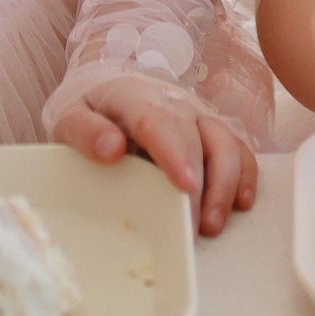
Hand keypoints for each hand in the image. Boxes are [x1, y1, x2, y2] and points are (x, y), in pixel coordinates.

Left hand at [51, 80, 257, 236]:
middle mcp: (175, 102)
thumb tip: (111, 149)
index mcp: (135, 96)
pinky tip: (240, 203)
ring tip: (211, 225)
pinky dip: (245, 175)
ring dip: (226, 185)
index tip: (185, 185)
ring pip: (226, 143)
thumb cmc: (89, 111)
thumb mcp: (69, 118)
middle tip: (192, 227)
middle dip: (202, 184)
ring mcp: (198, 115)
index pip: (158, 122)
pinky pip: (239, 148)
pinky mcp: (212, 129)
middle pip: (197, 138)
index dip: (175, 153)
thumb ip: (85, 132)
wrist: (106, 89)